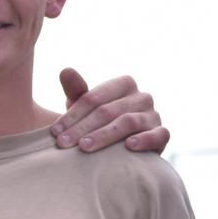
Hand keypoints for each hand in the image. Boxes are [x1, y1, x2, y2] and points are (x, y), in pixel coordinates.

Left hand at [51, 68, 169, 152]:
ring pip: (128, 122)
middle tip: (63, 143)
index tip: (55, 132)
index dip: (72, 114)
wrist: (124, 147)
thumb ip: (76, 90)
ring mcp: (154, 115)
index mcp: (124, 84)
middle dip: (82, 128)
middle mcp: (142, 96)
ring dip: (104, 135)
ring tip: (84, 147)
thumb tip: (65, 70)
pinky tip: (128, 147)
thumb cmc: (100, 122)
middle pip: (108, 111)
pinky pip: (158, 135)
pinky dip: (144, 140)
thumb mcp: (86, 107)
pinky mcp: (162, 134)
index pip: (94, 98)